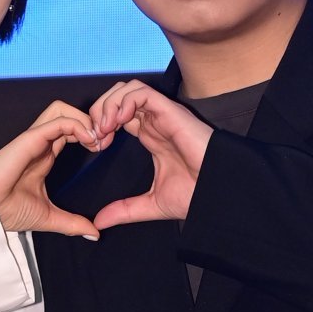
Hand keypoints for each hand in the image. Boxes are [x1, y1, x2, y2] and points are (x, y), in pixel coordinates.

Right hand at [0, 102, 111, 236]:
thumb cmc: (8, 211)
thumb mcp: (50, 217)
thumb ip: (73, 223)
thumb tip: (94, 233)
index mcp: (45, 155)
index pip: (70, 131)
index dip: (90, 134)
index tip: (103, 149)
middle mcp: (40, 143)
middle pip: (67, 113)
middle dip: (90, 121)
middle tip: (104, 141)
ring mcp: (34, 139)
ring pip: (62, 109)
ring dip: (84, 119)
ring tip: (96, 139)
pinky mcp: (30, 139)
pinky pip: (57, 121)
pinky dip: (77, 125)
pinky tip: (88, 140)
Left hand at [88, 81, 212, 228]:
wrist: (216, 192)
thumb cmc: (195, 194)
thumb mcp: (150, 204)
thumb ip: (124, 210)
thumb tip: (100, 222)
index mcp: (150, 137)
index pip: (119, 115)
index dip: (101, 125)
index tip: (96, 146)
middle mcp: (155, 122)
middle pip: (119, 97)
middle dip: (100, 111)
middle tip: (96, 135)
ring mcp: (162, 114)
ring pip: (127, 89)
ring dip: (110, 105)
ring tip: (105, 128)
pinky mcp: (170, 111)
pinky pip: (141, 92)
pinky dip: (124, 102)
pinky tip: (118, 122)